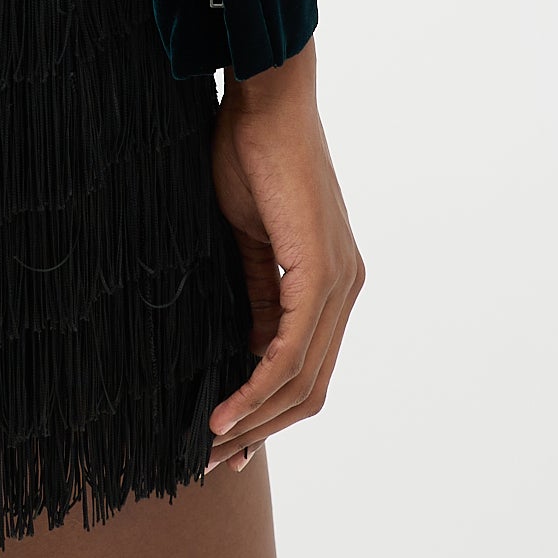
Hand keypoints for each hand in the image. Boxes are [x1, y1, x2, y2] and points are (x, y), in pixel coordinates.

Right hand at [206, 36, 363, 474]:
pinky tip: (228, 410)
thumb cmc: (248, 154)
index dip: (269, 413)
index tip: (226, 441)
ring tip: (211, 443)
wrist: (265, 98)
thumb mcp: (247, 241)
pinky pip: (291, 348)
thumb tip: (241, 354)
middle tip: (212, 458)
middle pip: (311, 388)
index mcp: (331, 281)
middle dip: (262, 430)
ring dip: (256, 418)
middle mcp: (347, 288)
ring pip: (303, 379)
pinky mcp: (320, 270)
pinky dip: (258, 386)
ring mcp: (339, 280)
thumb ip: (254, 295)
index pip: (307, 369)